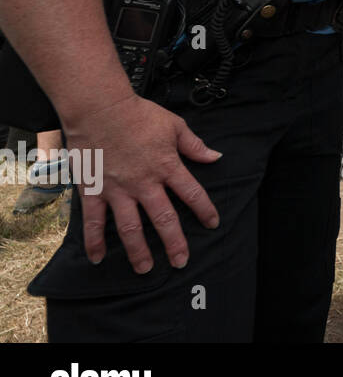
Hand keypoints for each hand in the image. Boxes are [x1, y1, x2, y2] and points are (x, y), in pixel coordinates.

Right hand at [60, 93, 222, 273]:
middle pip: (164, 219)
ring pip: (130, 227)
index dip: (205, 210)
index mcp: (167, 166)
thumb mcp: (174, 126)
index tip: (212, 224)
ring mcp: (118, 189)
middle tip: (181, 262)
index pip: (192, 194)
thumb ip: (194, 145)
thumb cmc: (139, 114)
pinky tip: (97, 258)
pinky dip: (94, 241)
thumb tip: (215, 157)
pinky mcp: (94, 191)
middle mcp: (144, 183)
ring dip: (138, 250)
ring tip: (145, 268)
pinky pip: (94, 221)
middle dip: (174, 243)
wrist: (100, 108)